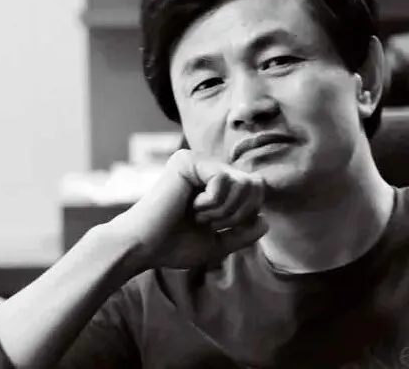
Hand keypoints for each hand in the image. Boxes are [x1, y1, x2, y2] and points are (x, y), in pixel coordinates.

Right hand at [109, 149, 268, 272]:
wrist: (142, 248)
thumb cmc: (175, 245)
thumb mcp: (218, 243)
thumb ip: (243, 233)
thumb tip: (265, 221)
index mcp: (216, 181)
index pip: (256, 188)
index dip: (246, 213)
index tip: (217, 225)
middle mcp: (209, 166)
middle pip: (254, 184)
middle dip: (237, 213)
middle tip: (207, 221)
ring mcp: (199, 160)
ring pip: (241, 183)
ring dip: (223, 210)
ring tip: (197, 215)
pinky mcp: (188, 161)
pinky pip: (222, 180)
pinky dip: (212, 203)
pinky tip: (191, 206)